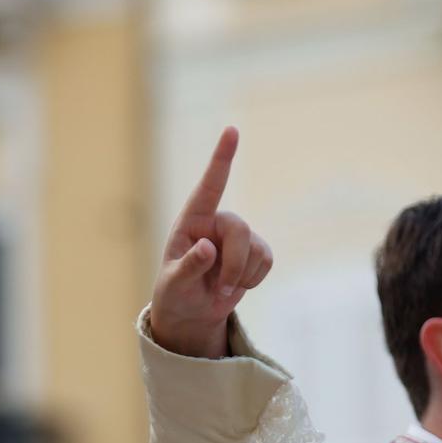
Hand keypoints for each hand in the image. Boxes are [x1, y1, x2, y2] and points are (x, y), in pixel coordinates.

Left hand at [148, 126, 272, 358]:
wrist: (192, 312)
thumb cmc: (176, 293)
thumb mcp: (174, 285)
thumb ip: (188, 266)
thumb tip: (208, 247)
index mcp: (191, 222)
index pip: (208, 186)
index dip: (222, 159)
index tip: (232, 130)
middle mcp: (215, 223)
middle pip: (240, 230)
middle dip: (234, 265)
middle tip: (221, 290)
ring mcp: (236, 237)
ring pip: (256, 248)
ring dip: (242, 276)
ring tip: (222, 289)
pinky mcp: (254, 252)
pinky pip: (267, 259)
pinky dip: (254, 279)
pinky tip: (238, 285)